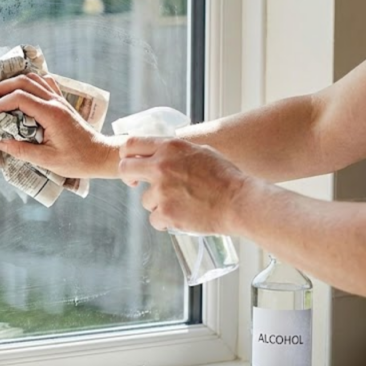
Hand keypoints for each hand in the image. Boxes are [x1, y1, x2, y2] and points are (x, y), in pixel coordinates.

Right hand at [0, 73, 107, 178]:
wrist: (100, 155)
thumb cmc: (77, 160)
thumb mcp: (47, 160)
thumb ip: (21, 150)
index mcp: (51, 113)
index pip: (19, 98)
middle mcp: (54, 101)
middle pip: (23, 81)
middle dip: (0, 88)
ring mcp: (59, 99)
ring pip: (32, 78)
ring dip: (12, 83)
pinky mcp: (61, 102)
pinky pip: (43, 83)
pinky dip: (28, 83)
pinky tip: (20, 92)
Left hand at [118, 137, 251, 233]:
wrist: (240, 202)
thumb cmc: (225, 178)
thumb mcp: (200, 152)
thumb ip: (176, 152)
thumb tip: (158, 153)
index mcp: (170, 148)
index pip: (131, 144)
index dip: (127, 156)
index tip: (133, 165)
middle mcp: (161, 166)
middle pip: (125, 169)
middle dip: (129, 178)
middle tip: (138, 185)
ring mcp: (162, 191)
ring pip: (145, 200)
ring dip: (158, 204)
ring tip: (183, 204)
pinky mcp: (166, 213)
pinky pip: (155, 219)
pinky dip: (166, 221)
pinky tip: (183, 217)